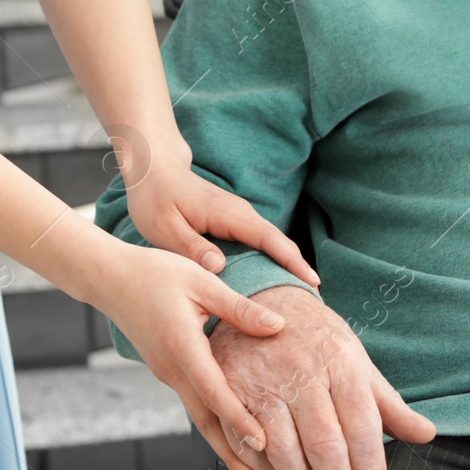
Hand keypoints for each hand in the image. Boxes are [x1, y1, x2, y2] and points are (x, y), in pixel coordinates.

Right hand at [96, 243, 290, 469]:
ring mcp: (168, 374)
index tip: (263, 442)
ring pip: (198, 416)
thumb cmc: (154, 274)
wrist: (110, 278)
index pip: (214, 393)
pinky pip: (193, 402)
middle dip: (230, 454)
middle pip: (204, 421)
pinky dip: (213, 422)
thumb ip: (239, 308)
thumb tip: (277, 325)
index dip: (239, 420)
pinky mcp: (168, 371)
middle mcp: (173, 370)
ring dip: (222, 444)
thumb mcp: (201, 282)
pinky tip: (230, 432)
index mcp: (183, 348)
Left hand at [120, 140, 320, 286]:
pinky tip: (274, 281)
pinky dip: (273, 260)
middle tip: (315, 299)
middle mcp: (241, 214)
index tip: (313, 282)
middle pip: (279, 243)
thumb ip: (191, 247)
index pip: (270, 240)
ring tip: (300, 296)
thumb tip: (219, 267)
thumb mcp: (165, 226)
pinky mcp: (234, 223)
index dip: (293, 262)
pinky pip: (260, 244)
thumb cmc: (156, 197)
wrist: (155, 169)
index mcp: (230, 215)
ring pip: (271, 244)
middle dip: (299, 268)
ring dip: (288, 266)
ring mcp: (239, 217)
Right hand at [209, 286, 434, 469]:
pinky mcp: (229, 392)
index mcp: (340, 362)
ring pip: (282, 452)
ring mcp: (262, 382)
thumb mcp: (357, 361)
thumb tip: (424, 433)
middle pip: (325, 446)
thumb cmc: (313, 335)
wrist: (261, 299)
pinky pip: (246, 446)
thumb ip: (388, 405)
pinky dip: (263, 469)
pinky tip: (279, 468)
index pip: (362, 427)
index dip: (370, 466)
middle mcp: (301, 372)